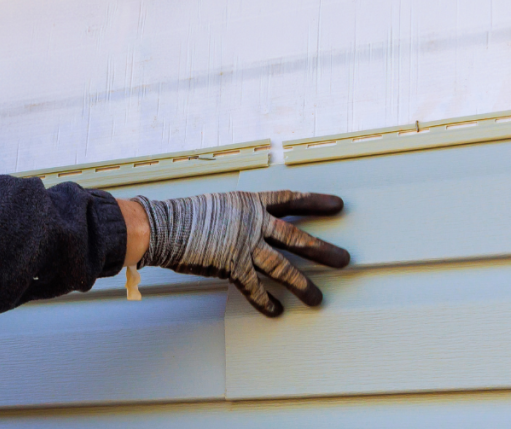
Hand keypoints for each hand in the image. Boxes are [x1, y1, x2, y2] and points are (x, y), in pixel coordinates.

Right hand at [133, 191, 348, 316]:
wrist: (165, 226)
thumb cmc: (184, 214)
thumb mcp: (217, 206)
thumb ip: (235, 216)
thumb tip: (242, 224)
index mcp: (250, 203)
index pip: (291, 200)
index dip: (316, 202)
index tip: (338, 205)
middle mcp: (253, 223)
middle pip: (297, 238)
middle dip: (322, 250)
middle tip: (344, 260)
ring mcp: (245, 246)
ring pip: (282, 267)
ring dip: (301, 284)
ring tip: (318, 299)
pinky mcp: (233, 267)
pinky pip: (255, 288)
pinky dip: (266, 301)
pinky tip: (277, 311)